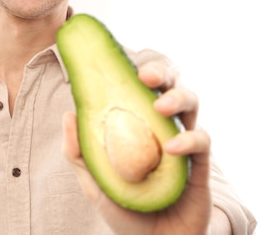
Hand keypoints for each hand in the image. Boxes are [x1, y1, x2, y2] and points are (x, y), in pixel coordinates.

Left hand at [62, 60, 217, 234]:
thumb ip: (80, 151)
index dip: (135, 68)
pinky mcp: (200, 164)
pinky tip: (171, 148)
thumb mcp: (95, 182)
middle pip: (170, 83)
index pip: (140, 86)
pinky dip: (189, 139)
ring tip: (160, 106)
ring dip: (177, 98)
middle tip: (146, 76)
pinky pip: (201, 140)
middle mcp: (162, 125)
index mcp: (138, 122)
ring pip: (191, 102)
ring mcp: (183, 141)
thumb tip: (68, 114)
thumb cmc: (125, 208)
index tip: (121, 63)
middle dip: (162, 71)